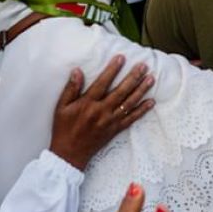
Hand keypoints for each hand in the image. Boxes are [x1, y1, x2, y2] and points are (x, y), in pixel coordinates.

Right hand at [49, 56, 155, 170]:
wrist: (70, 154)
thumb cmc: (63, 128)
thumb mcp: (61, 107)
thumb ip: (71, 89)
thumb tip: (77, 71)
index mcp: (88, 104)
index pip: (102, 83)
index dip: (112, 70)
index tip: (121, 58)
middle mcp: (101, 111)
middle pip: (121, 91)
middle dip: (133, 77)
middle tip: (144, 66)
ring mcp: (110, 121)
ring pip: (129, 103)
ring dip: (141, 90)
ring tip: (151, 79)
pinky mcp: (115, 130)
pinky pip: (131, 119)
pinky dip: (142, 110)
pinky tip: (151, 102)